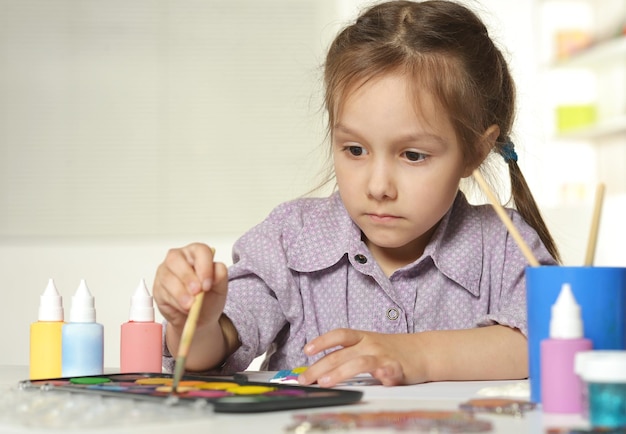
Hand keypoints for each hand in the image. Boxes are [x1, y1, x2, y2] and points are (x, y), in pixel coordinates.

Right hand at [153, 242, 227, 332]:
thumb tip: (215, 271)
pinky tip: (183, 307)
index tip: (207, 284)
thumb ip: (220, 275)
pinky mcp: (158, 287)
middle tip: (197, 292)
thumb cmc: (210, 297)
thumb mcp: (221, 287)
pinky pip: (162, 292)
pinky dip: (175, 302)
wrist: (200, 317)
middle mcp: (179, 258)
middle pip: (176, 259)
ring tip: (190, 305)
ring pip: (167, 276)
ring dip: (180, 292)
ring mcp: (165, 271)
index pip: (200, 251)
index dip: (204, 267)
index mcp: (197, 253)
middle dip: (187, 277)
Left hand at [297, 328, 425, 386]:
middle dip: (319, 366)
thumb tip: (321, 369)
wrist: (423, 351)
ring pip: (358, 363)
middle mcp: (370, 344)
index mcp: (363, 337)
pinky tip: (369, 383)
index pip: (339, 335)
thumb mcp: (369, 346)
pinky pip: (386, 372)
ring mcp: (383, 356)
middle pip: (341, 353)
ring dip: (339, 373)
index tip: (306, 350)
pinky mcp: (396, 369)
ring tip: (325, 383)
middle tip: (305, 379)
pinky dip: (378, 377)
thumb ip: (349, 355)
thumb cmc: (392, 351)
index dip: (322, 341)